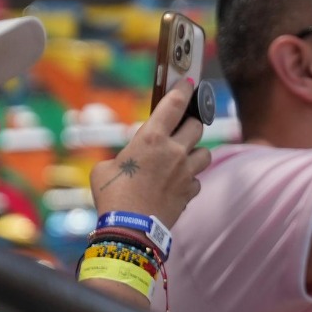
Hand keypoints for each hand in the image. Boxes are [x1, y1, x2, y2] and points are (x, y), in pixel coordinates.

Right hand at [91, 81, 210, 228]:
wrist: (129, 228)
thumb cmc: (112, 196)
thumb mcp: (106, 168)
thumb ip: (124, 157)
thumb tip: (130, 160)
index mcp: (151, 138)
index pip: (174, 104)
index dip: (183, 91)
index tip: (188, 84)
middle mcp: (174, 151)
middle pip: (197, 126)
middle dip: (191, 124)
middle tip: (181, 129)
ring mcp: (186, 171)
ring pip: (206, 152)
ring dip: (196, 153)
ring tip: (182, 159)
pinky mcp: (190, 191)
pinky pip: (197, 179)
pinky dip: (190, 180)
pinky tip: (177, 185)